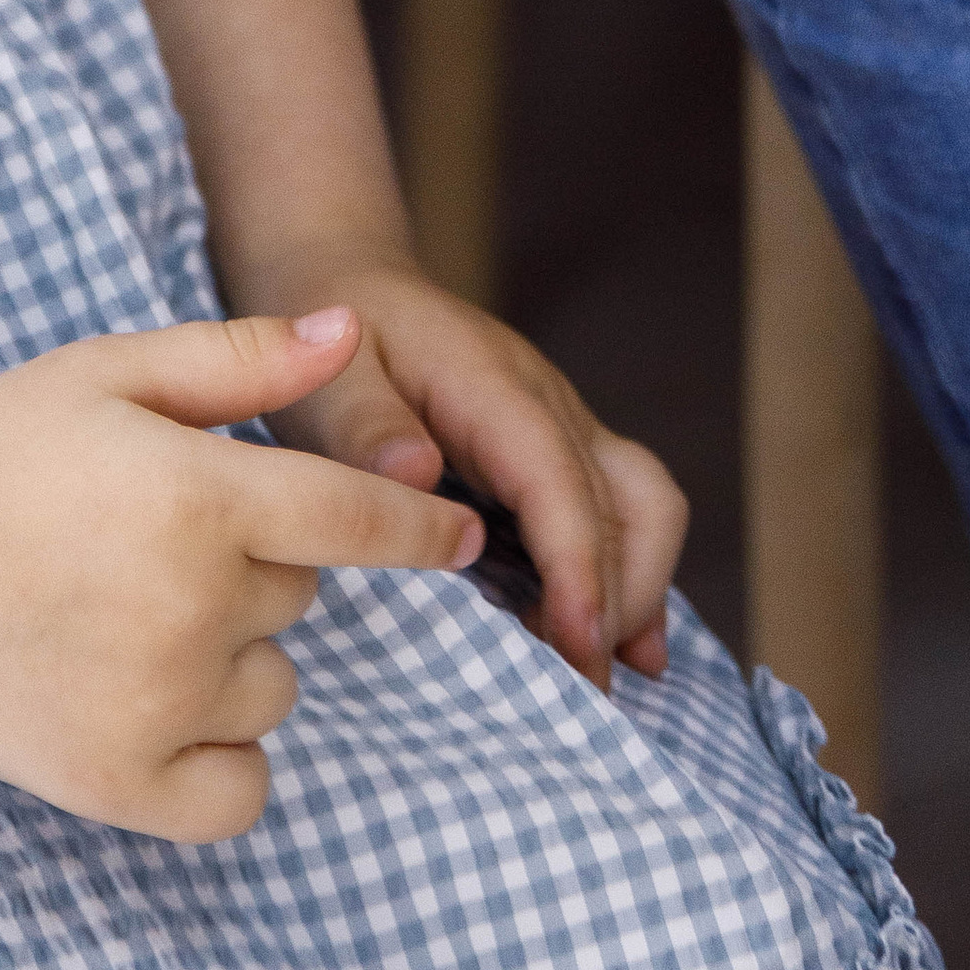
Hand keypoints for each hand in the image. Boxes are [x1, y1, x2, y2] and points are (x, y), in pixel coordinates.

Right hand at [0, 312, 485, 841]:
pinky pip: (240, 790)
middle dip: (254, 565)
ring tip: (133, 615)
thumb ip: (241, 358)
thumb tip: (355, 331)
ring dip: (233, 657)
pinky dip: (222, 759)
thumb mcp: (112, 369)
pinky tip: (164, 708)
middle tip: (155, 540)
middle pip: (298, 595)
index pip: (360, 522)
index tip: (460, 536)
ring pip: (275, 689)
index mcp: (199, 495)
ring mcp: (158, 704)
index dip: (422, 529)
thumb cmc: (4, 444)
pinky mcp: (122, 783)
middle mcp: (191, 605)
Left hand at [243, 253, 686, 688]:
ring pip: (643, 507)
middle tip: (578, 689)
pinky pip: (619, 513)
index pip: (559, 481)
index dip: (579, 566)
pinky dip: (627, 577)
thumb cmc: (332, 343)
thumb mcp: (326, 375)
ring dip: (637, 589)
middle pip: (631, 501)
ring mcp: (562, 428)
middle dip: (620, 597)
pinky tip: (619, 646)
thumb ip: (364, 424)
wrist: (343, 281)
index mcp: (495, 387)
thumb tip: (417, 476)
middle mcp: (548, 406)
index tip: (579, 646)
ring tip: (603, 675)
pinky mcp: (554, 455)